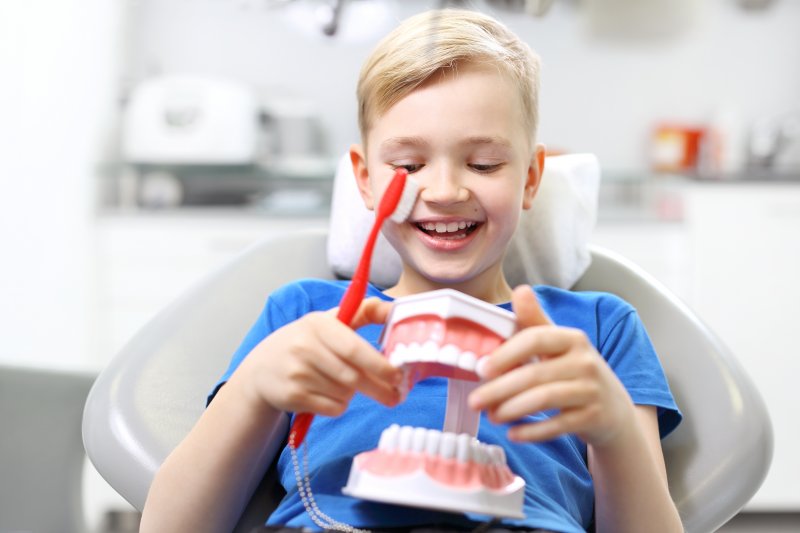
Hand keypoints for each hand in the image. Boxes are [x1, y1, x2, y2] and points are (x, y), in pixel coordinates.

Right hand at [231, 297, 402, 416]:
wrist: (261, 369)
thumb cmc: (306, 342)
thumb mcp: (329, 321)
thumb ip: (364, 312)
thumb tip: (396, 309)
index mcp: (319, 324)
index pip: (354, 348)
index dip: (379, 364)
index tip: (398, 375)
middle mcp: (305, 347)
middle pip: (353, 376)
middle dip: (379, 388)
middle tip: (396, 396)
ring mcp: (297, 373)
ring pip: (345, 394)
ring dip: (353, 394)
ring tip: (343, 385)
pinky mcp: (292, 396)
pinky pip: (333, 408)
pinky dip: (339, 406)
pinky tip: (329, 395)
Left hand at [468, 286, 635, 446]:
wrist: (614, 409)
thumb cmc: (576, 371)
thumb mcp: (559, 345)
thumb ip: (535, 321)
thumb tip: (520, 290)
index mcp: (572, 338)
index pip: (535, 338)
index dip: (506, 354)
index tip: (481, 368)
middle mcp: (585, 362)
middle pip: (535, 374)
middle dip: (499, 389)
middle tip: (475, 400)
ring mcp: (591, 390)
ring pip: (544, 399)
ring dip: (512, 409)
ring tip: (491, 416)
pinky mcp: (594, 417)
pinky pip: (558, 425)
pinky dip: (532, 431)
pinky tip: (513, 434)